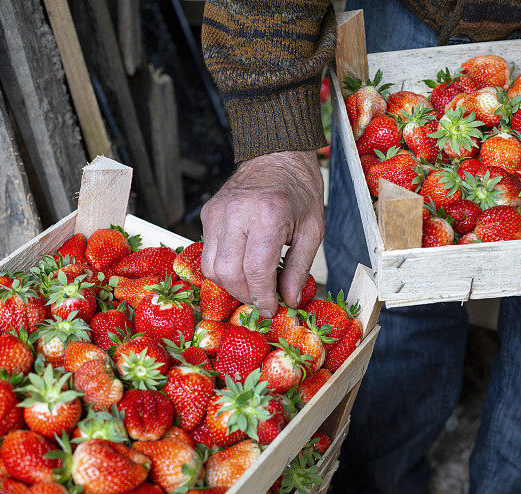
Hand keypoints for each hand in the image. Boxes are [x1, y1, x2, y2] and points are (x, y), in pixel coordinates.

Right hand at [200, 150, 323, 316]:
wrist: (278, 156)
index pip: (255, 270)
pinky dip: (222, 268)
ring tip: (252, 286)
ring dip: (231, 285)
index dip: (262, 297)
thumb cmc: (300, 191)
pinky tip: (241, 267)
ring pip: (211, 267)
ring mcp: (217, 212)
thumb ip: (299, 268)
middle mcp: (237, 212)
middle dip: (246, 295)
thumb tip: (290, 300)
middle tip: (263, 300)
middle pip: (228, 273)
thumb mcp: (313, 230)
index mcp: (268, 214)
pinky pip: (207, 253)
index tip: (271, 309)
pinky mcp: (207, 213)